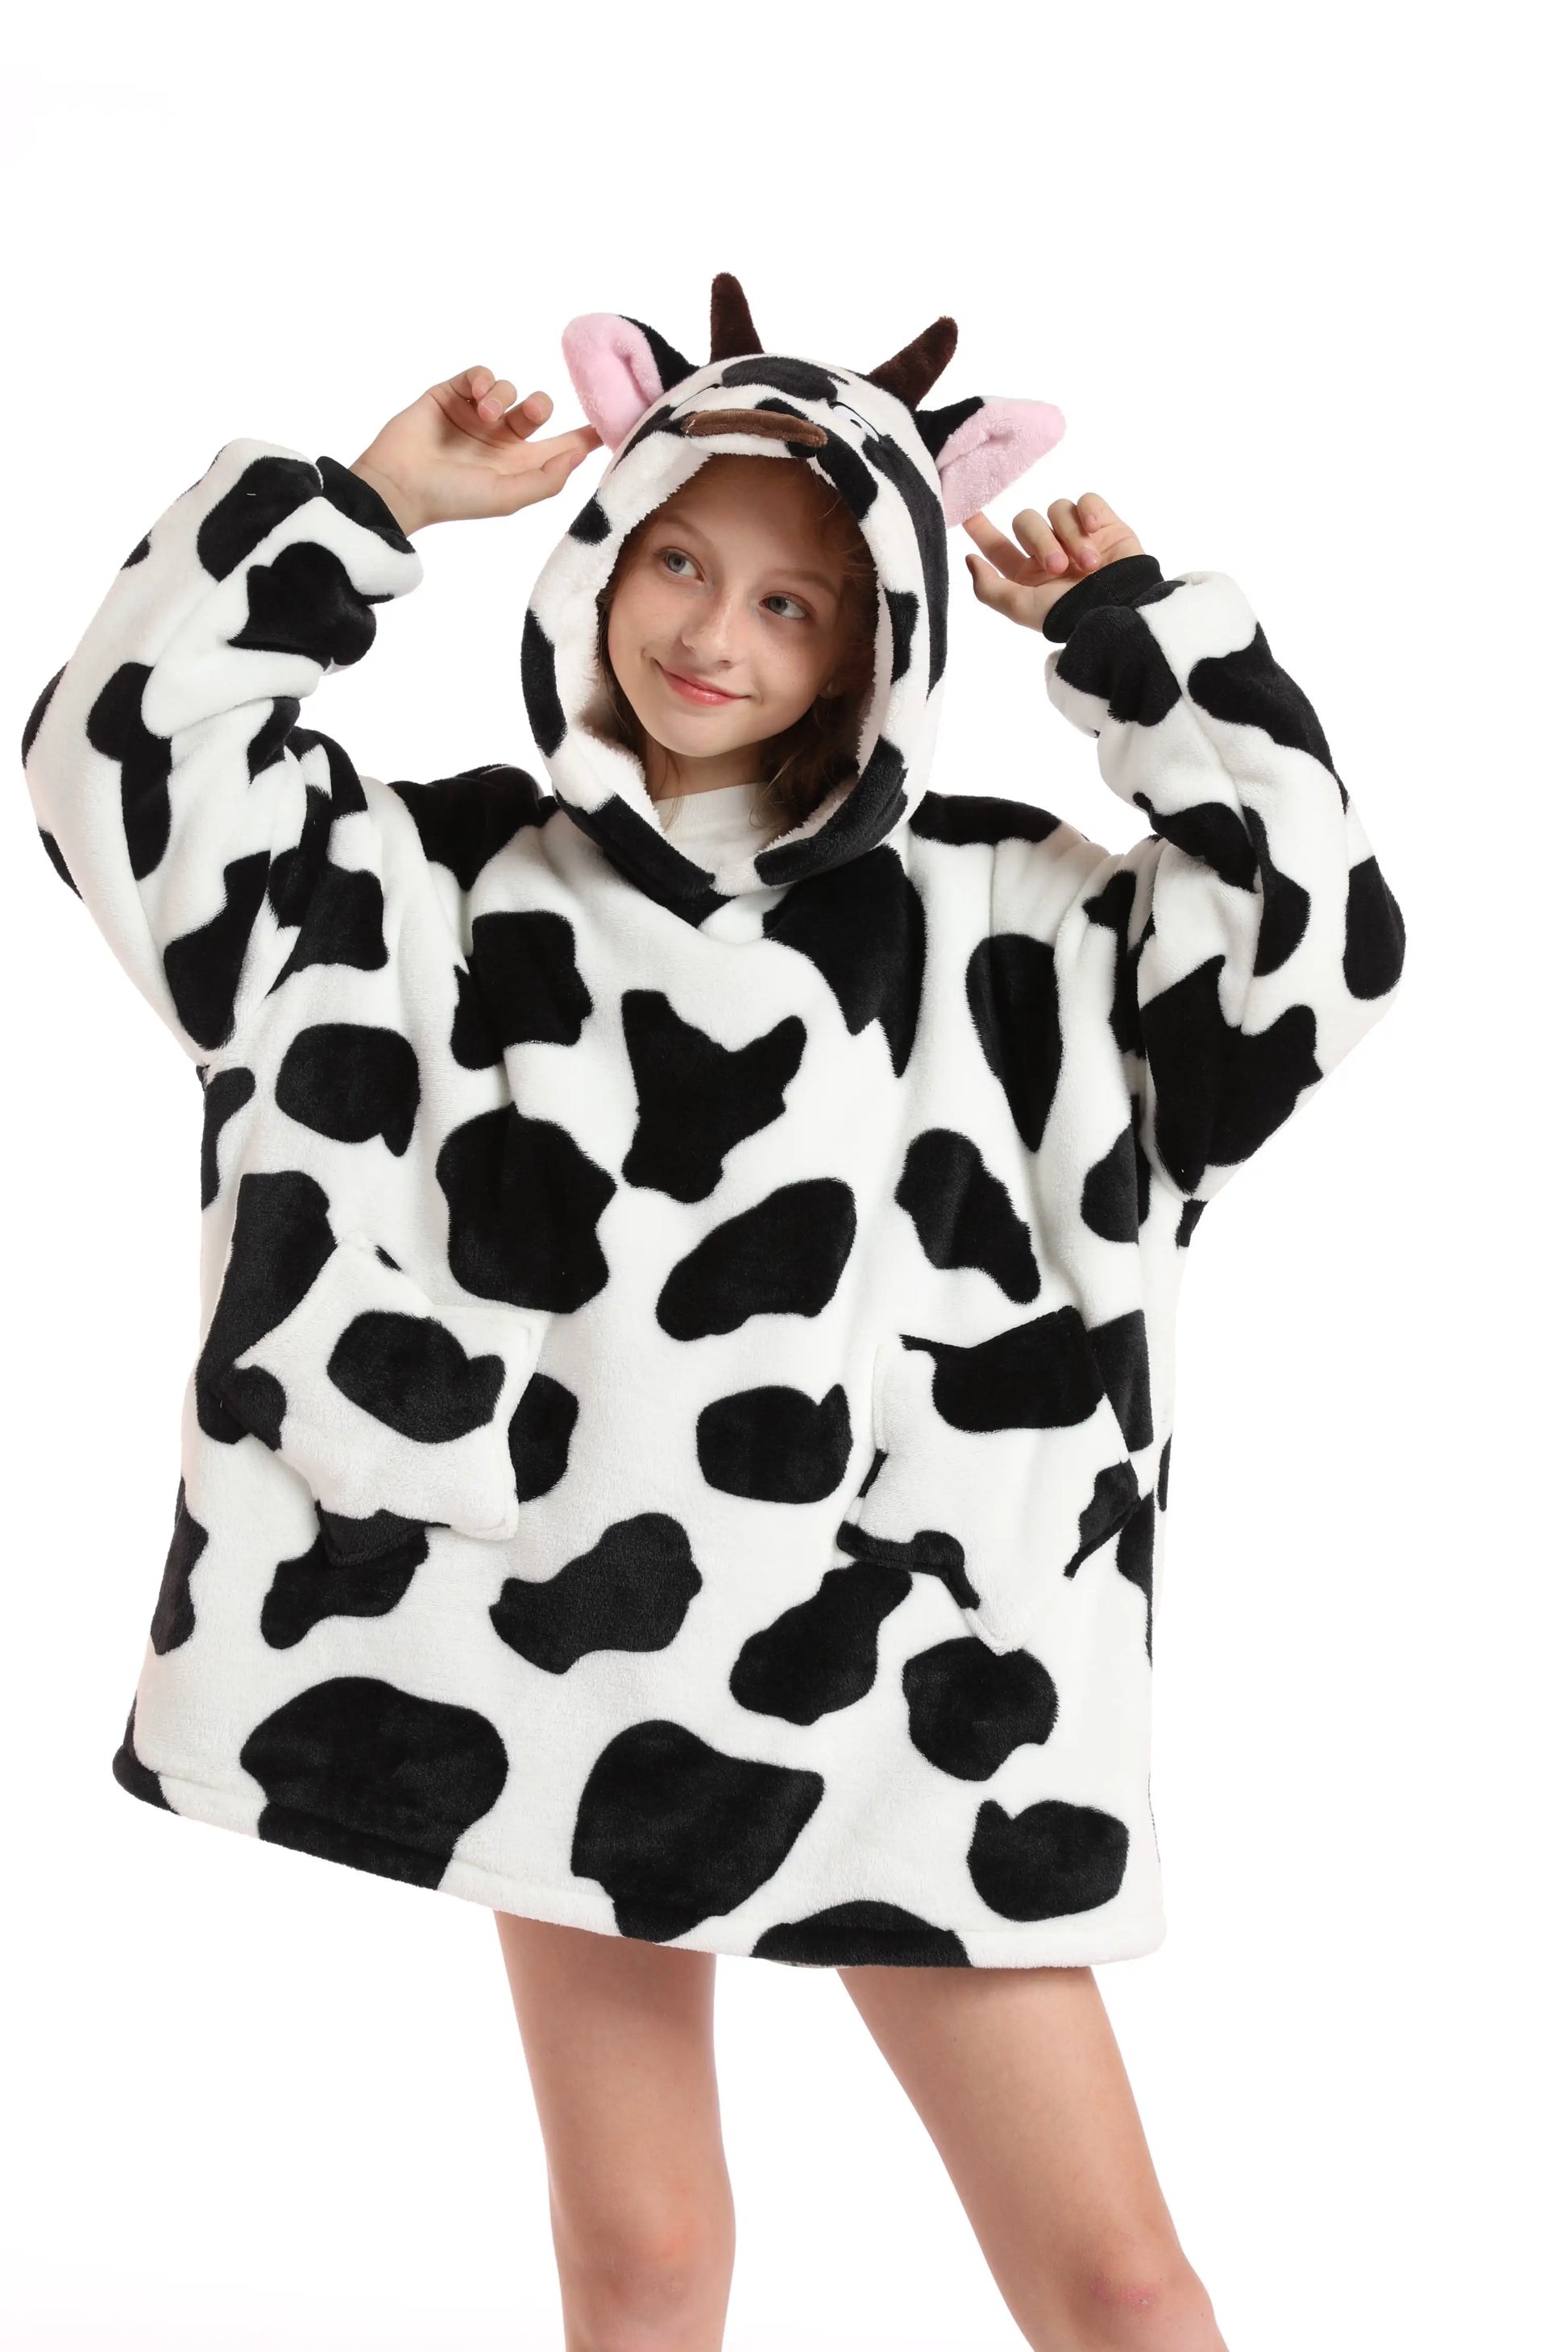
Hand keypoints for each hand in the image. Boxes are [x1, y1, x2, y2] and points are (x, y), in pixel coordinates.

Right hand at [349, 367, 601, 534]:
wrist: (400, 484)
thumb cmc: (453, 499)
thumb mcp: (507, 497)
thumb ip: (546, 480)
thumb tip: (581, 455)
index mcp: (519, 465)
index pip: (562, 446)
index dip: (586, 434)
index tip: (613, 420)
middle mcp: (501, 439)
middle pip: (538, 410)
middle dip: (539, 406)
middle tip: (530, 413)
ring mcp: (476, 415)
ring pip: (508, 389)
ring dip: (502, 396)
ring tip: (485, 414)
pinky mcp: (452, 394)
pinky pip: (481, 374)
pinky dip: (484, 380)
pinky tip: (477, 397)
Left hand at [963, 495, 1143, 630]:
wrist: (1121, 609)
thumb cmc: (1070, 615)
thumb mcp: (1021, 609)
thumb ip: (988, 588)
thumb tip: (969, 559)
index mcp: (1026, 573)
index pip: (996, 545)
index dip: (980, 528)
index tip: (966, 511)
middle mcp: (1049, 552)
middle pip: (1026, 521)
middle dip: (1040, 541)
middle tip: (1059, 567)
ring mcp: (1076, 535)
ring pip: (1057, 509)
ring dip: (1070, 536)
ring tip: (1088, 564)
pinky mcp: (1104, 523)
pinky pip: (1087, 500)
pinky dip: (1089, 512)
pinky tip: (1096, 531)